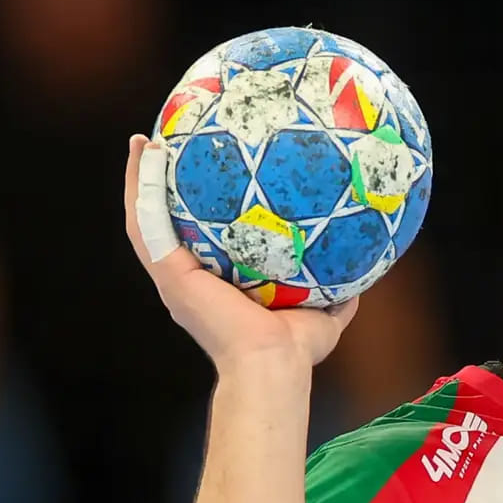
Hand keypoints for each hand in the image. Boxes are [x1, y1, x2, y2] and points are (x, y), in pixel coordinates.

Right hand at [123, 134, 357, 370]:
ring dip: (140, 178)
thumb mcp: (324, 313)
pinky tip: (143, 153)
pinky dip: (138, 186)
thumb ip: (338, 293)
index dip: (196, 211)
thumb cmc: (295, 348)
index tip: (202, 176)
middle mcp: (189, 279)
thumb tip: (363, 273)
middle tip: (164, 146)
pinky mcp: (168, 271)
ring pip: (146, 217)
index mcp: (216, 285)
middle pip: (167, 224)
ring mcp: (173, 275)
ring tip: (144, 141)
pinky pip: (145, 222)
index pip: (201, 240)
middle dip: (160, 187)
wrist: (274, 361)